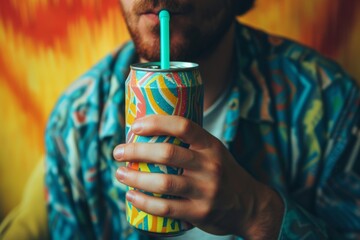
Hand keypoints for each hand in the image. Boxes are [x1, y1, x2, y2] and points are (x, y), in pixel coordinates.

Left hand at [113, 115, 283, 238]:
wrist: (249, 205)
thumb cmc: (223, 173)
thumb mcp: (214, 152)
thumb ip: (190, 144)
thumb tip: (150, 136)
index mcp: (211, 145)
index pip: (183, 125)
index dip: (156, 122)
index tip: (134, 126)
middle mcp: (210, 165)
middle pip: (167, 153)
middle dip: (136, 151)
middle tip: (118, 152)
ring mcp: (206, 190)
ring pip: (163, 182)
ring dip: (135, 178)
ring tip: (120, 174)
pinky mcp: (200, 212)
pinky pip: (166, 208)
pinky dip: (144, 202)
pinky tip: (131, 196)